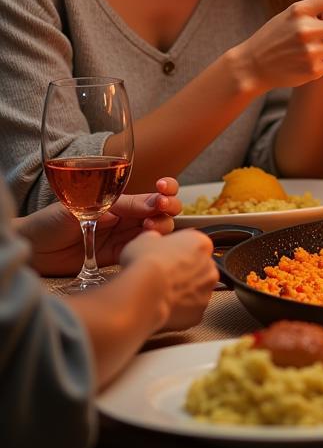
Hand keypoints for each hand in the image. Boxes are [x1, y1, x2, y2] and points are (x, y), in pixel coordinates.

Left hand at [22, 178, 181, 276]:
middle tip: (159, 212)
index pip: (152, 192)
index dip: (166, 189)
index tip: (164, 190)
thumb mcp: (84, 207)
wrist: (29, 249)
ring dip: (161, 228)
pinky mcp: (116, 257)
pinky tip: (144, 247)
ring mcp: (123, 238)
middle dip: (168, 209)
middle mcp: (126, 218)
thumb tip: (151, 203)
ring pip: (156, 232)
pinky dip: (149, 249)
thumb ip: (117, 205)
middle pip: (162, 212)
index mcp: (120, 200)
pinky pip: (140, 252)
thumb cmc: (50, 220)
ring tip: (149, 230)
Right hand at [119, 228, 218, 332]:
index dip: (177, 252)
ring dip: (182, 292)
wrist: (143, 293)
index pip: (194, 245)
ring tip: (160, 293)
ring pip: (196, 291)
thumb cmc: (145, 264)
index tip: (165, 257)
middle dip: (183, 273)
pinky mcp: (198, 313)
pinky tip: (163, 307)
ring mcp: (206, 291)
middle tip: (162, 276)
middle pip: (198, 268)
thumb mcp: (145, 239)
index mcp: (201, 244)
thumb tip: (152, 240)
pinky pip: (189, 310)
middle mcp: (210, 267)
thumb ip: (156, 238)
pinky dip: (178, 310)